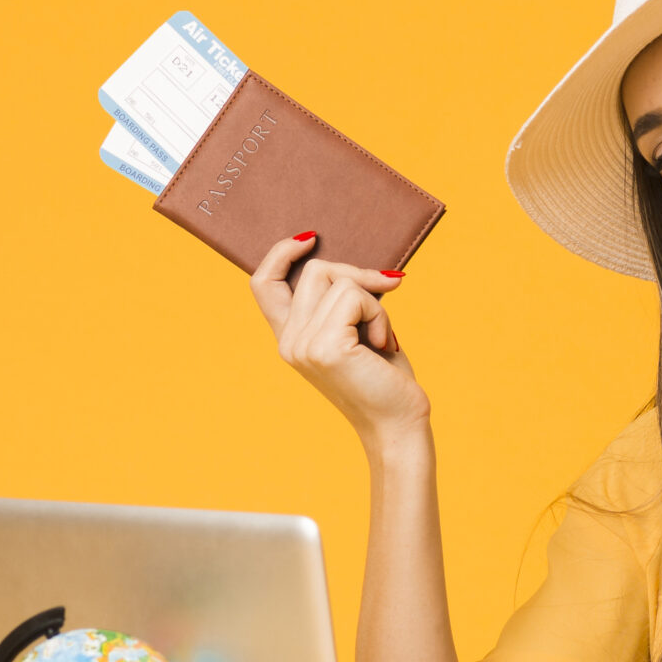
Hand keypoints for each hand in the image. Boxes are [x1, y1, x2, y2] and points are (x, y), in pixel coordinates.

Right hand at [250, 235, 427, 445]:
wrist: (398, 424)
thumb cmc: (384, 379)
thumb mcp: (357, 331)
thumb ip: (343, 301)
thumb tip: (358, 265)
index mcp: (290, 338)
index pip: (263, 283)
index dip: (282, 252)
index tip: (312, 237)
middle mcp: (289, 342)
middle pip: (316, 270)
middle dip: (358, 275)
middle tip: (387, 292)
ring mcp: (303, 344)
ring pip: (339, 280)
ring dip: (374, 301)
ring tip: (381, 336)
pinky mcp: (325, 347)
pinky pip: (355, 297)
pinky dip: (379, 314)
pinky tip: (384, 344)